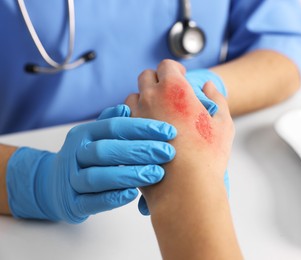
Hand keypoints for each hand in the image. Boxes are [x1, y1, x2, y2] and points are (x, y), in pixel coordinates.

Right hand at [6, 105, 176, 222]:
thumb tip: (127, 106)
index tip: (169, 132)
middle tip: (168, 152)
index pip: (114, 126)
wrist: (54, 185)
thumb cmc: (88, 157)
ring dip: (129, 174)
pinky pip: (91, 201)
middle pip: (106, 150)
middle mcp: (74, 154)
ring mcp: (70, 180)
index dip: (142, 128)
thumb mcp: (95, 136)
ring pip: (97, 177)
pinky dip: (112, 198)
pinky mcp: (72, 204)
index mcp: (83, 133)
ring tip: (157, 173)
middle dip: (140, 150)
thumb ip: (111, 122)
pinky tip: (134, 194)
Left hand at [125, 60, 233, 214]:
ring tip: (157, 115)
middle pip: (146, 76)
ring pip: (133, 97)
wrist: (185, 186)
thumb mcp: (223, 123)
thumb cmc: (207, 155)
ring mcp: (135, 116)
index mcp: (175, 89)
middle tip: (168, 95)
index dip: (174, 70)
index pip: (167, 65)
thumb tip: (208, 87)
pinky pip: (125, 119)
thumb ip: (217, 98)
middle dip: (157, 81)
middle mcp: (151, 97)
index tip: (179, 78)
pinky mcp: (127, 136)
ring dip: (143, 100)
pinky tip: (146, 132)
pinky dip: (135, 119)